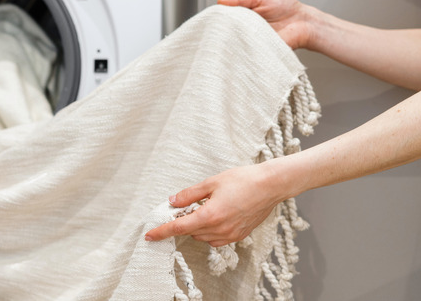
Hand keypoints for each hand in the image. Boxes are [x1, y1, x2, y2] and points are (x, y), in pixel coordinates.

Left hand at [144, 164, 283, 246]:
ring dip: (197, 227)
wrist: (270, 185)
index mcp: (210, 215)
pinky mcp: (239, 235)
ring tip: (204, 208)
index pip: (179, 228)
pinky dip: (210, 232)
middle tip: (184, 207)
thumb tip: (172, 201)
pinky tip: (215, 217)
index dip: (162, 232)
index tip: (149, 236)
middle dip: (184, 222)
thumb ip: (189, 194)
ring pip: (203, 237)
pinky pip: (217, 239)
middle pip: (190, 232)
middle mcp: (220, 229)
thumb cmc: (243, 180)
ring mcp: (231, 234)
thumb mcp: (211, 182)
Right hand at [218, 0, 316, 49]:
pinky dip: (243, 48)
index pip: (226, 19)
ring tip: (227, 35)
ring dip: (231, 39)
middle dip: (221, 31)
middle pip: (228, 32)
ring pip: (235, 42)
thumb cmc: (286, 9)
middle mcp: (247, 30)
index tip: (209, 19)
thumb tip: (220, 1)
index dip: (217, 19)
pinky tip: (240, 43)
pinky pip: (247, 51)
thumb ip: (240, 0)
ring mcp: (252, 41)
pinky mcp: (259, 51)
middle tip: (215, 28)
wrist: (304, 23)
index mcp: (245, 16)